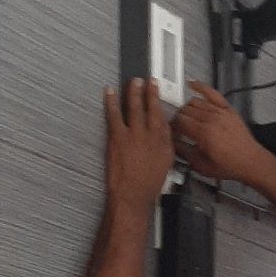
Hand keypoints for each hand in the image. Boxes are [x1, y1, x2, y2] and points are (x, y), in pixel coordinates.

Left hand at [103, 79, 172, 215]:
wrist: (133, 195)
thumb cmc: (148, 184)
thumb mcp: (165, 164)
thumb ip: (165, 145)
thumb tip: (164, 133)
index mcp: (163, 142)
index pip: (163, 116)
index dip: (159, 102)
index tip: (157, 91)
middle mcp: (151, 135)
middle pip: (150, 107)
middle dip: (148, 92)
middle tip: (146, 81)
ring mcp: (134, 134)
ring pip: (134, 107)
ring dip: (133, 92)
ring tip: (132, 82)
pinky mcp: (118, 137)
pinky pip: (114, 114)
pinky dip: (111, 102)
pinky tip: (109, 93)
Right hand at [173, 82, 270, 186]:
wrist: (250, 162)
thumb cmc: (230, 165)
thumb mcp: (202, 166)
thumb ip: (185, 152)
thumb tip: (172, 144)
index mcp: (203, 133)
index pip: (179, 121)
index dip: (172, 126)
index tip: (172, 132)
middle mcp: (211, 119)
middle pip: (185, 110)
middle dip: (178, 118)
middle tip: (178, 126)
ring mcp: (220, 112)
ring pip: (195, 101)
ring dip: (186, 108)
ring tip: (186, 116)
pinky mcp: (228, 109)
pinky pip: (212, 93)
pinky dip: (201, 87)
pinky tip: (192, 84)